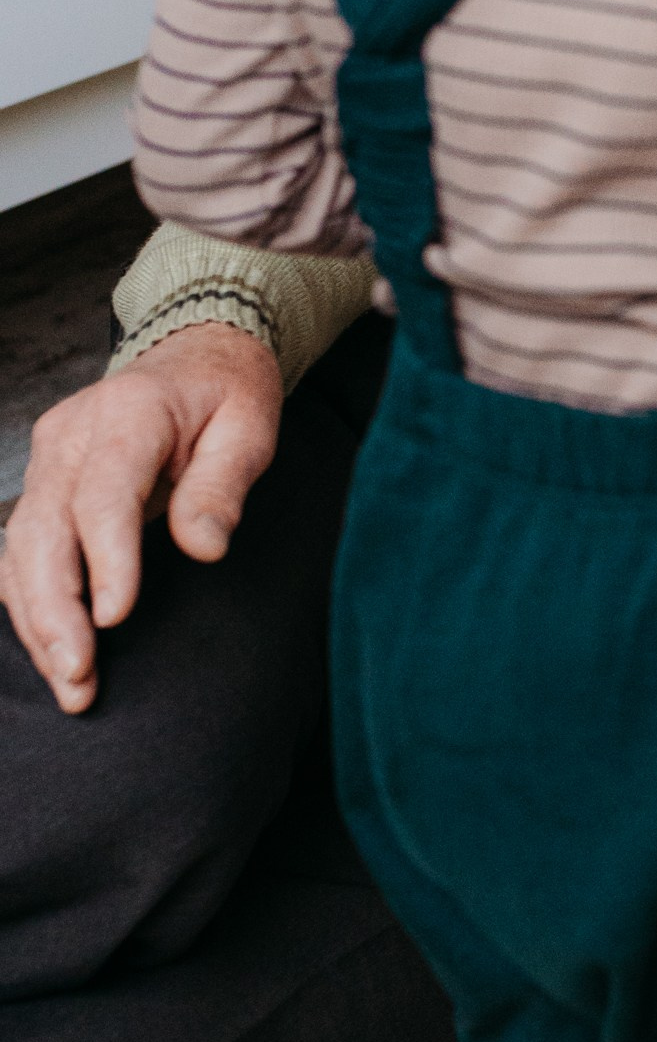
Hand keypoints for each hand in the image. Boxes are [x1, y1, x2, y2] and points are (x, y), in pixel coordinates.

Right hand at [0, 324, 282, 712]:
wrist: (193, 357)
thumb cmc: (227, 396)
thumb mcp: (249, 428)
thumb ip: (222, 486)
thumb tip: (204, 549)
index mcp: (127, 414)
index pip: (104, 494)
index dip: (106, 560)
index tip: (115, 619)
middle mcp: (71, 437)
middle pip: (45, 531)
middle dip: (56, 610)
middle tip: (79, 675)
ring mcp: (49, 461)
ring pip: (22, 549)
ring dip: (38, 620)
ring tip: (70, 684)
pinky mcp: (43, 485)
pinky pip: (21, 552)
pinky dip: (30, 604)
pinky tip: (50, 653)